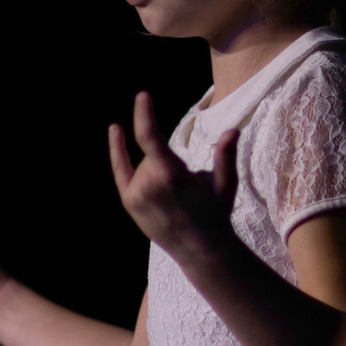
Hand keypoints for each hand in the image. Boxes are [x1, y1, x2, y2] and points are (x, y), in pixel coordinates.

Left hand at [107, 90, 238, 257]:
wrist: (199, 250)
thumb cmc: (215, 214)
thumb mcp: (225, 184)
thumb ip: (225, 156)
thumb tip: (231, 131)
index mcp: (170, 174)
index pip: (149, 136)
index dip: (144, 113)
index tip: (142, 95)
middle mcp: (147, 183)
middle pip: (153, 155)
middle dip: (168, 162)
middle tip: (186, 189)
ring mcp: (135, 194)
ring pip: (143, 165)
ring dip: (157, 170)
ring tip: (175, 199)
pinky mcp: (129, 202)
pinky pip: (121, 170)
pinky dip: (117, 150)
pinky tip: (114, 128)